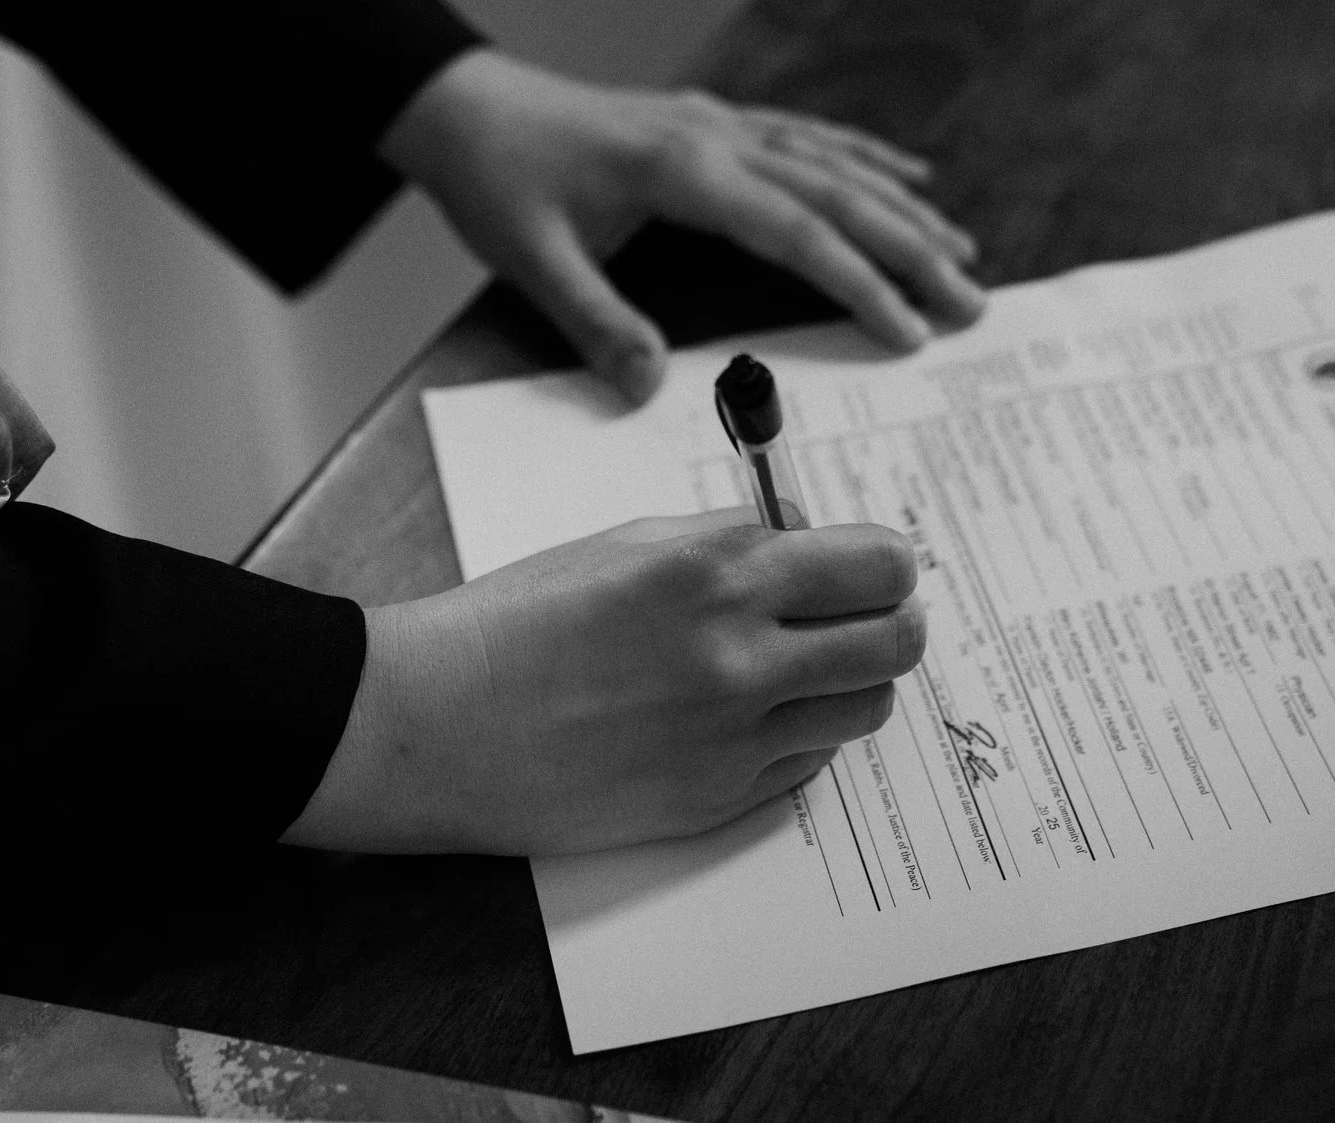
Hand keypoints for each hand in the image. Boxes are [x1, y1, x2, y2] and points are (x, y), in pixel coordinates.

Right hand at [280, 509, 925, 855]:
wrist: (438, 723)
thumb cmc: (522, 619)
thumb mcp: (631, 542)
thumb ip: (734, 535)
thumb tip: (811, 535)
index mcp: (720, 571)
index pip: (879, 564)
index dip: (883, 563)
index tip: (866, 567)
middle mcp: (740, 656)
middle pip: (896, 642)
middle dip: (886, 622)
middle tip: (853, 618)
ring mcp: (732, 738)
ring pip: (863, 710)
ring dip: (843, 684)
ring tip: (792, 670)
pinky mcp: (716, 800)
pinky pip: (805, 764)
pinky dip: (793, 736)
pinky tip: (740, 718)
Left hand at [380, 50, 984, 401]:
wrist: (461, 102)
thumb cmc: (494, 180)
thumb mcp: (529, 258)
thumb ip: (593, 321)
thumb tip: (651, 388)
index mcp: (684, 172)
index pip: (795, 231)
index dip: (860, 281)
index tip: (910, 329)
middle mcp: (718, 138)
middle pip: (838, 194)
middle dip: (911, 250)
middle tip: (972, 304)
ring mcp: (720, 123)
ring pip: (835, 163)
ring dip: (903, 207)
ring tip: (962, 252)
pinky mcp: (711, 122)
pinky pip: (808, 137)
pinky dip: (865, 159)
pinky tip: (904, 176)